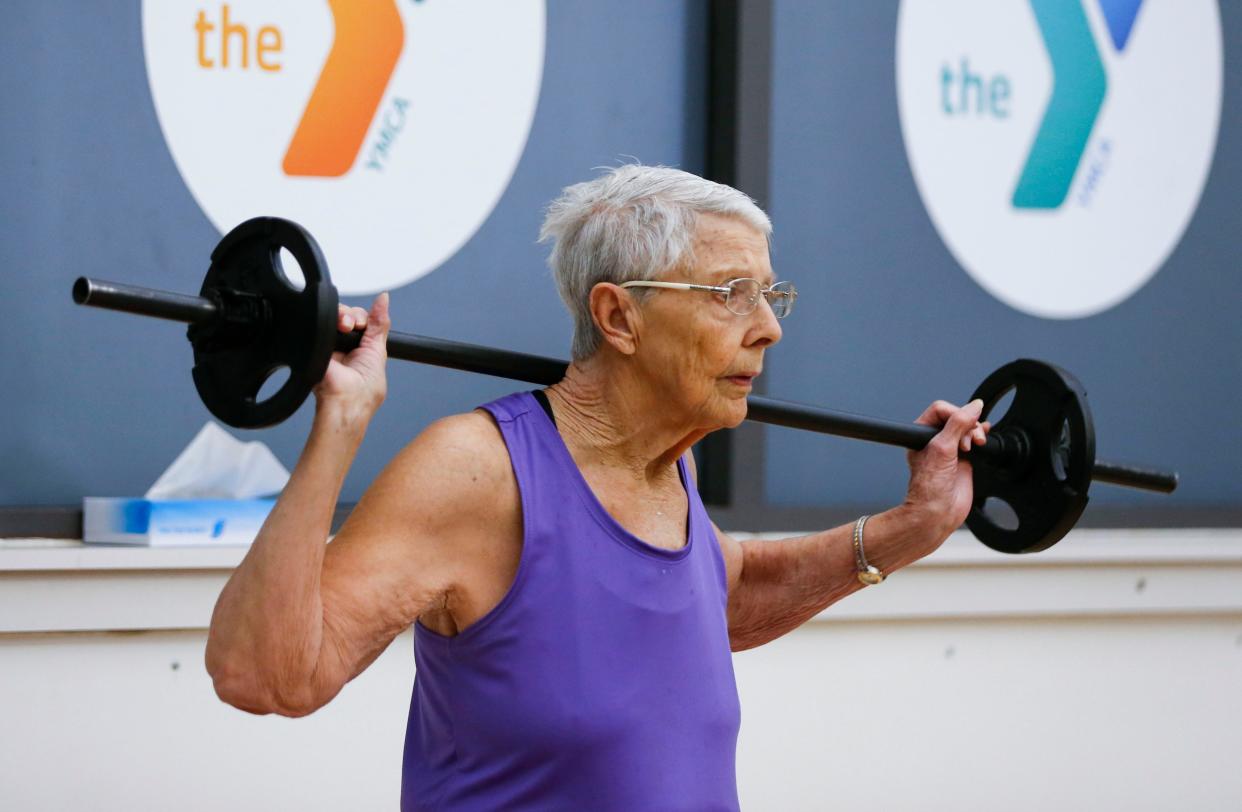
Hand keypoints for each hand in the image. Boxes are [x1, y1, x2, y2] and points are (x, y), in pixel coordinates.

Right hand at [312, 292, 391, 418]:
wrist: (344, 400)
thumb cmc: (363, 390)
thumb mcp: (377, 351)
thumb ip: (379, 325)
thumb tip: (384, 299)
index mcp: (360, 348)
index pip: (361, 320)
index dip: (364, 317)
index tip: (364, 323)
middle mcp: (343, 345)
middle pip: (347, 315)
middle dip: (353, 316)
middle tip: (354, 326)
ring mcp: (328, 343)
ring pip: (333, 315)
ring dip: (343, 316)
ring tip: (346, 327)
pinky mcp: (315, 343)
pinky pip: (319, 321)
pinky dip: (328, 317)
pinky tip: (336, 325)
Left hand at [903, 399, 991, 542]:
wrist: (938, 512)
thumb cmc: (930, 487)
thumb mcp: (942, 447)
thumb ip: (958, 424)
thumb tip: (974, 406)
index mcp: (921, 434)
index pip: (941, 410)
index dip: (955, 414)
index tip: (963, 426)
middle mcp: (934, 441)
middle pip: (957, 417)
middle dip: (968, 425)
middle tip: (968, 442)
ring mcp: (950, 450)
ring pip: (967, 428)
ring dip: (975, 431)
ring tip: (976, 444)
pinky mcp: (963, 460)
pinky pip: (974, 441)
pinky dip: (981, 436)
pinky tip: (985, 435)